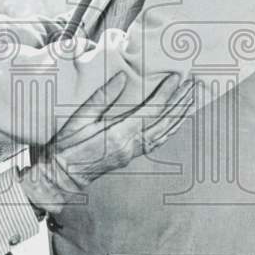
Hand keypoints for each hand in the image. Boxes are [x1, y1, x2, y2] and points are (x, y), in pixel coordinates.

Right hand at [21, 71, 194, 213]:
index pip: (151, 111)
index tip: (176, 77)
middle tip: (194, 84)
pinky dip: (170, 129)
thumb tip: (122, 78)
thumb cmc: (64, 147)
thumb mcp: (78, 119)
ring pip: (164, 132)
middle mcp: (131, 146)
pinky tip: (177, 120)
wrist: (60, 177)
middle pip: (164, 122)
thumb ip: (101, 98)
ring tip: (191, 98)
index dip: (166, 93)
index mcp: (119, 135)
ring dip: (180, 114)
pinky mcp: (129, 156)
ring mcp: (132, 153)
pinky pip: (157, 141)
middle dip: (180, 102)